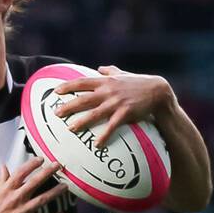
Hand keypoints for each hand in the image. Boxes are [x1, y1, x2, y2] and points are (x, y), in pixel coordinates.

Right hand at [0, 154, 65, 212]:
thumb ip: (2, 179)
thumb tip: (4, 166)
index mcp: (7, 189)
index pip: (21, 172)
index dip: (32, 164)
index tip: (41, 159)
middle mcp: (16, 198)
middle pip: (35, 182)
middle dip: (48, 172)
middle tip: (57, 165)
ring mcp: (22, 211)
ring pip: (43, 199)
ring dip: (55, 192)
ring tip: (64, 186)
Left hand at [51, 65, 175, 147]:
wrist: (157, 91)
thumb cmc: (139, 82)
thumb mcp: (122, 74)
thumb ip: (110, 71)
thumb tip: (99, 68)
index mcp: (105, 82)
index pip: (82, 82)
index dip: (68, 86)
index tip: (55, 91)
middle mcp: (108, 91)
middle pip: (84, 99)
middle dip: (69, 106)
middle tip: (56, 113)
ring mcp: (116, 102)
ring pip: (95, 113)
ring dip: (81, 121)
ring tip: (70, 129)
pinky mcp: (125, 113)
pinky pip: (112, 126)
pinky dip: (104, 135)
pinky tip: (97, 144)